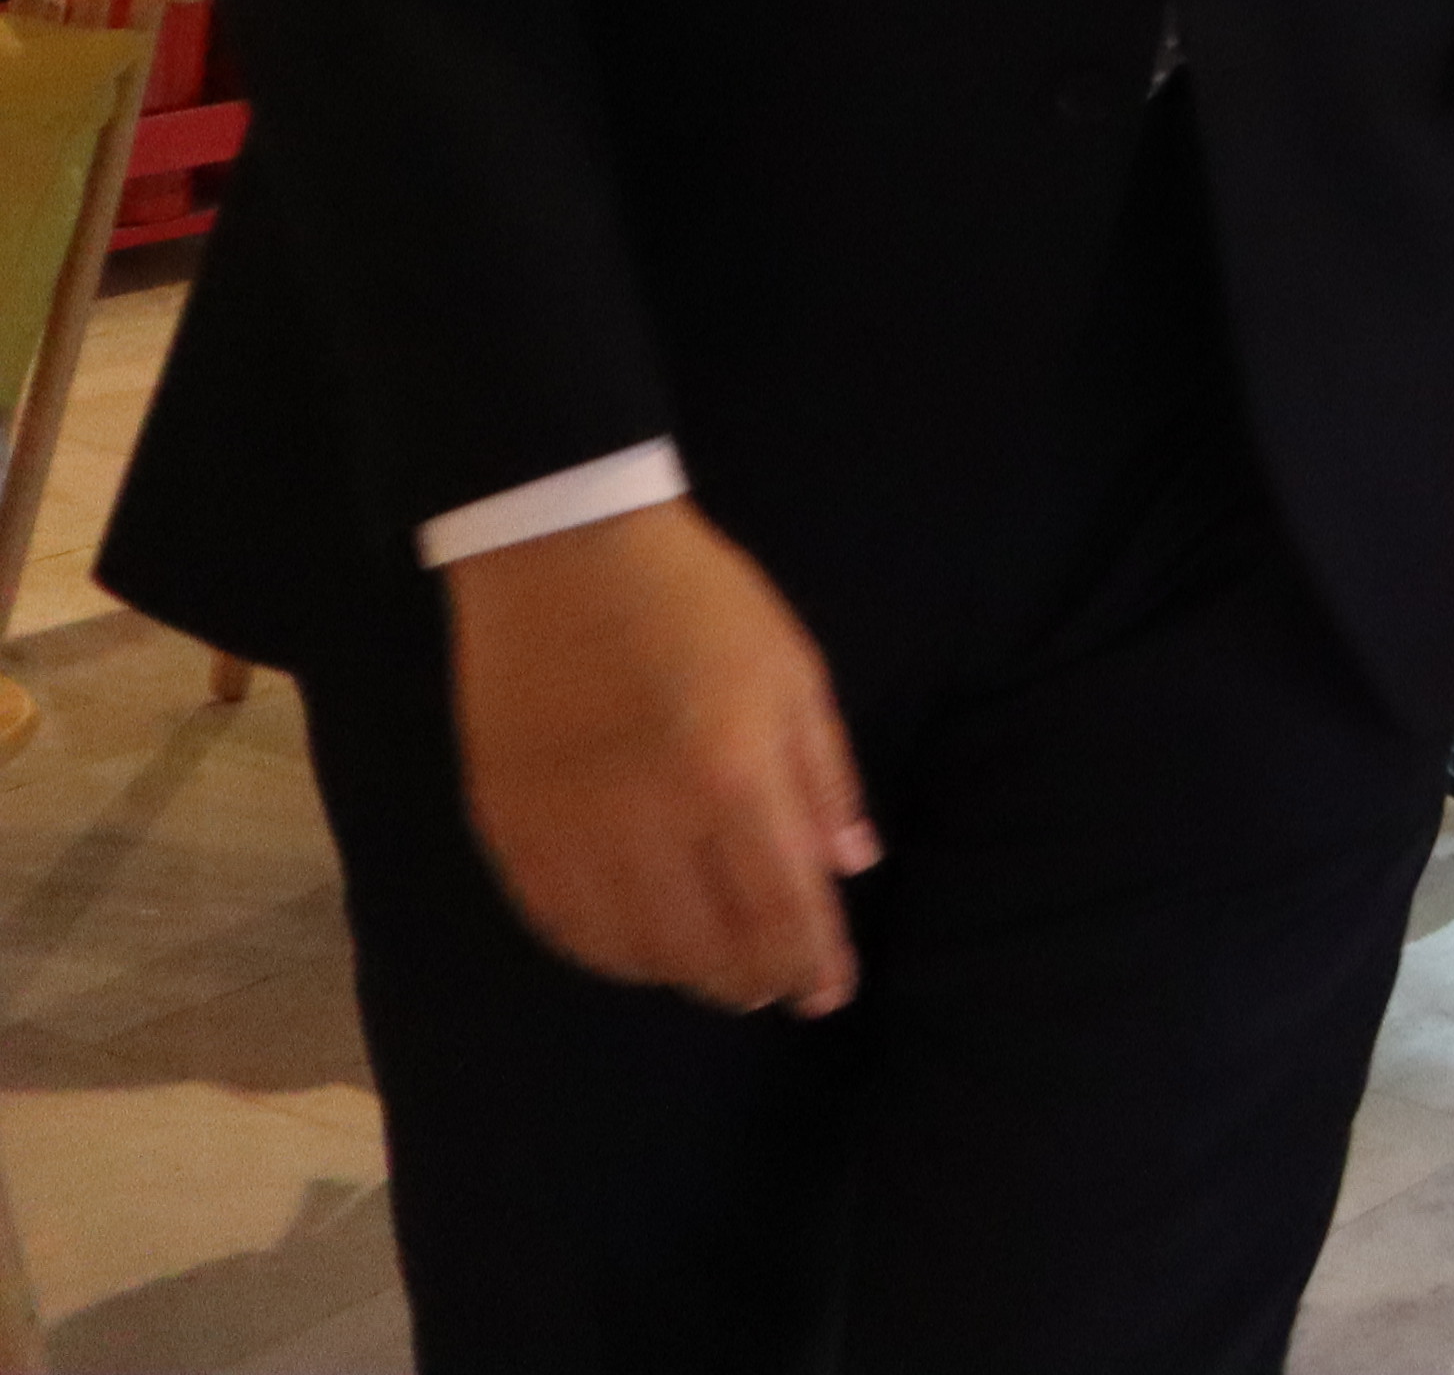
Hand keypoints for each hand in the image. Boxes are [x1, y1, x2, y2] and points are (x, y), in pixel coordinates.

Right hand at [441, 500, 876, 1016]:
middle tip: (776, 988)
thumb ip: (824, 776)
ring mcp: (569, 830)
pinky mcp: (508, 826)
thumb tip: (851, 865)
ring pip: (629, 949)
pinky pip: (557, 923)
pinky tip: (633, 949)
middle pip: (706, 946)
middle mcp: (650, 821)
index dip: (811, 963)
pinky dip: (602, 952)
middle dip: (751, 980)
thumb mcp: (792, 671)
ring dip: (680, 974)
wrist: (562, 552)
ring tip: (714, 973)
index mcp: (732, 778)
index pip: (782, 909)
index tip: (828, 996)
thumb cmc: (698, 602)